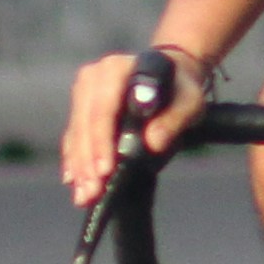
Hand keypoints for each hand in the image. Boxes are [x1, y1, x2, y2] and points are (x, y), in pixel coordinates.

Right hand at [62, 46, 200, 208]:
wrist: (171, 77)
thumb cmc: (181, 90)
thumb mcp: (190, 101)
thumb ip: (175, 119)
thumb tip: (153, 143)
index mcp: (117, 68)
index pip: (104, 108)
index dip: (102, 140)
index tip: (106, 169)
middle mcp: (94, 77)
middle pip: (85, 124)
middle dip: (88, 162)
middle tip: (93, 191)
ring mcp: (83, 92)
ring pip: (76, 134)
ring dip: (79, 167)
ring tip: (85, 195)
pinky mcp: (80, 109)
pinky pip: (73, 138)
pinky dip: (75, 162)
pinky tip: (75, 183)